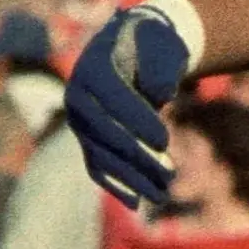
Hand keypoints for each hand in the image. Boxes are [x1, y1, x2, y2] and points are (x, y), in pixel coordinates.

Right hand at [64, 1, 191, 206]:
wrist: (135, 50)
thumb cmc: (154, 46)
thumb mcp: (164, 44)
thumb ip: (162, 64)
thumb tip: (161, 93)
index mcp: (94, 67)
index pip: (112, 97)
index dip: (136, 120)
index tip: (165, 141)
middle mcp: (78, 96)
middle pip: (105, 133)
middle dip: (137, 157)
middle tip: (170, 175)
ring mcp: (80, 121)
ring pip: (102, 156)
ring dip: (131, 178)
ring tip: (162, 195)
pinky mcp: (88, 139)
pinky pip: (97, 166)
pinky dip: (116, 185)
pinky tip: (136, 203)